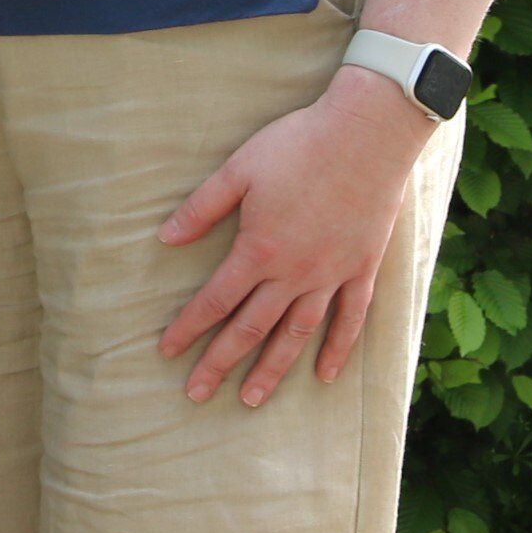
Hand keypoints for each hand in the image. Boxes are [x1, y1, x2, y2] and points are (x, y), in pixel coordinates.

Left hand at [158, 68, 439, 407]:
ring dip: (273, 369)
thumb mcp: (238, 170)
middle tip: (196, 394)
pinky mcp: (363, 269)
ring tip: (251, 398)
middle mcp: (295, 272)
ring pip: (298, 334)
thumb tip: (164, 239)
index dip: (189, 327)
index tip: (167, 352)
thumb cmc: (297, 146)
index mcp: (259, 249)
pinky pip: (351, 319)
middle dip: (220, 362)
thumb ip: (201, 208)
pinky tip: (325, 375)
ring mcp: (333, 274)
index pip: (215, 300)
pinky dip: (338, 349)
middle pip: (252, 328)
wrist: (367, 134)